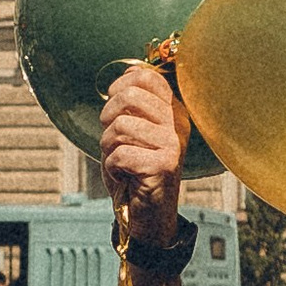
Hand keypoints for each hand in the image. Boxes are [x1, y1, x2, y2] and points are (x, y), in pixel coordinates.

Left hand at [99, 62, 187, 245]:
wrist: (147, 214)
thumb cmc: (135, 171)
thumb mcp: (134, 131)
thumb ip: (133, 104)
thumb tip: (128, 71)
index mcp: (173, 111)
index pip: (145, 77)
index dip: (119, 87)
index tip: (114, 107)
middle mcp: (177, 124)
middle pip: (129, 96)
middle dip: (108, 116)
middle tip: (112, 137)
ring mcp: (173, 144)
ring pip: (119, 127)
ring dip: (108, 148)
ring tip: (121, 162)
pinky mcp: (163, 166)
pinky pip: (119, 154)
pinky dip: (111, 168)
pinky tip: (125, 177)